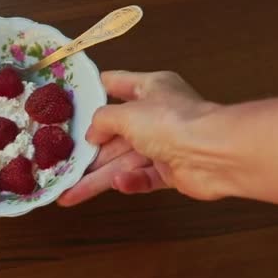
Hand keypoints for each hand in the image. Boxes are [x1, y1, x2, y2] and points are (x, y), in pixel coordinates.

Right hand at [58, 70, 219, 206]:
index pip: (114, 84)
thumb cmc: (171, 121)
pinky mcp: (170, 172)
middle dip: (89, 151)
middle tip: (62, 163)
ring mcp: (163, 145)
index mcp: (149, 88)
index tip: (68, 100)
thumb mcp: (126, 113)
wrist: (215, 154)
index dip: (91, 91)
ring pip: (122, 161)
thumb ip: (102, 120)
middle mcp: (155, 115)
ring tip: (69, 192)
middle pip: (113, 134)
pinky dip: (130, 181)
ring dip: (97, 178)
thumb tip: (92, 134)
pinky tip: (118, 184)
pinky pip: (142, 177)